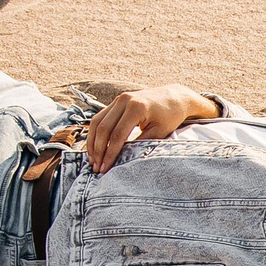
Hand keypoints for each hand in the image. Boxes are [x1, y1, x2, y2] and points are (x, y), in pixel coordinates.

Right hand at [82, 85, 217, 170]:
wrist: (173, 97)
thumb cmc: (169, 116)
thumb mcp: (159, 133)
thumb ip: (140, 144)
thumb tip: (121, 159)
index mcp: (136, 108)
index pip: (117, 135)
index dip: (109, 154)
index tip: (105, 168)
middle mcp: (124, 100)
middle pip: (103, 128)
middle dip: (98, 150)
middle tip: (96, 168)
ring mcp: (118, 99)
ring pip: (96, 122)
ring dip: (92, 142)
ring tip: (92, 160)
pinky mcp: (116, 102)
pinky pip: (99, 118)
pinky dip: (95, 133)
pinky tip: (94, 147)